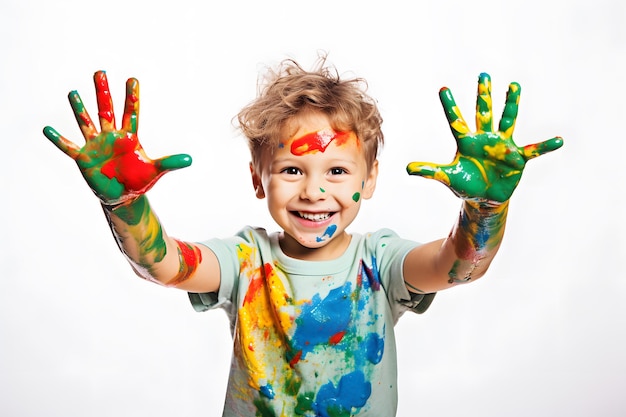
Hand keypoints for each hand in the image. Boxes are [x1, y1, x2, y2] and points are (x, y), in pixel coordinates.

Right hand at [43, 71, 190, 204]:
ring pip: (87, 123)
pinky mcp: (83, 158)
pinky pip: (69, 147)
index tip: (132, 79)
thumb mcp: (155, 171)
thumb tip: (190, 160)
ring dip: (80, 109)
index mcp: (129, 137)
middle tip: (100, 72)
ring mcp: (96, 145)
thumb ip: (170, 163)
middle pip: (107, 110)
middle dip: (103, 93)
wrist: (122, 196)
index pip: (131, 113)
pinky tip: (47, 129)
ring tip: (73, 93)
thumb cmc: (138, 180)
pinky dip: (59, 139)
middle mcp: (111, 137)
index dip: (132, 98)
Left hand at [406, 73, 562, 202]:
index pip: (456, 121)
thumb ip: (429, 171)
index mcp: (466, 142)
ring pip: (507, 120)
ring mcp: (502, 146)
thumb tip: (407, 169)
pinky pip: (533, 150)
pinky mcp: (517, 158)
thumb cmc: (466, 184)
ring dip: (510, 104)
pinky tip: (559, 140)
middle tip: (483, 75)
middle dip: (483, 95)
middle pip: (483, 112)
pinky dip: (545, 146)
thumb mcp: (447, 177)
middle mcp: (485, 139)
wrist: (485, 197)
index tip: (443, 88)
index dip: (450, 106)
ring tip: (514, 86)